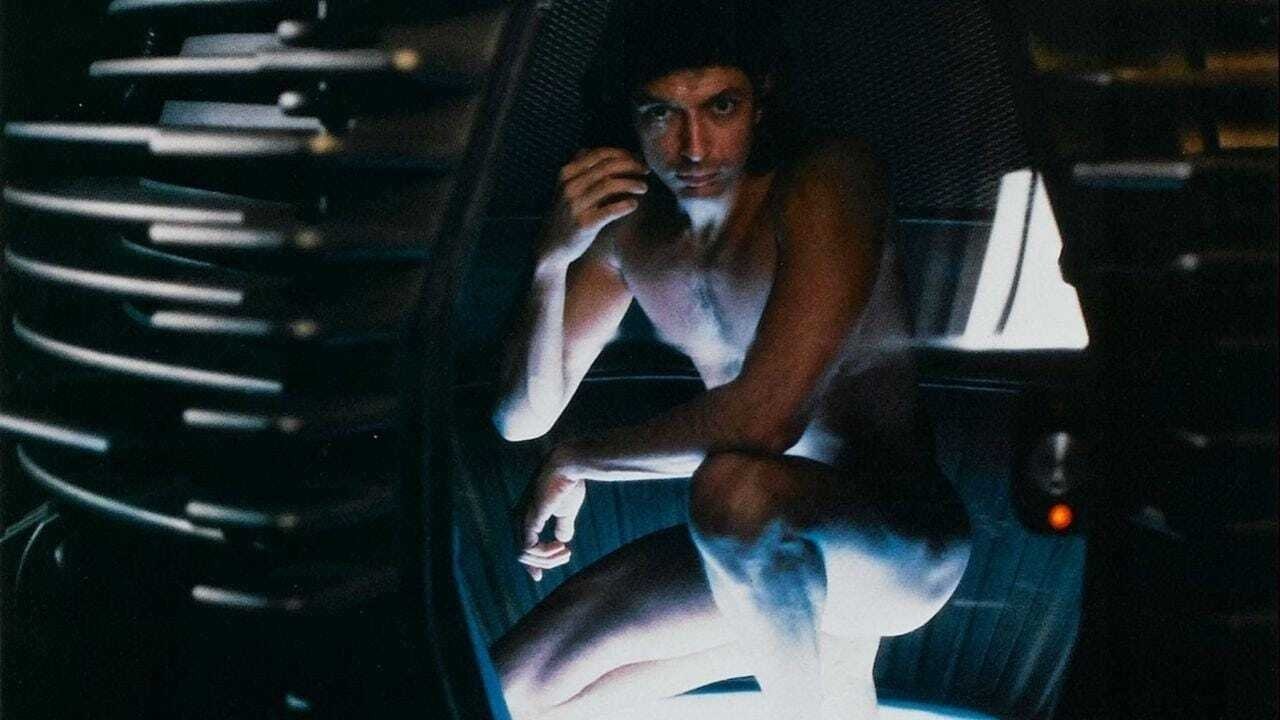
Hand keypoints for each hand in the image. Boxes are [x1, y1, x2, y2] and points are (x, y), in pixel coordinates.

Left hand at [517, 457, 585, 581]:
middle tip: (566, 555)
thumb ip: (563, 526)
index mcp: (525, 516)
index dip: (532, 563)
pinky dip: (544, 554)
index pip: (521, 546)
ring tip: (565, 552)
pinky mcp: (528, 519)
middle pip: (522, 554)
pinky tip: (560, 548)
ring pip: (524, 555)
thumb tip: (563, 540)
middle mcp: (518, 518)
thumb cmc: (569, 484)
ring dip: (547, 559)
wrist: (569, 466)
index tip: (539, 577)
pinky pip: (528, 548)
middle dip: (544, 562)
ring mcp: (521, 519)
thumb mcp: (567, 511)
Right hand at [540, 148, 647, 266]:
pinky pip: (610, 210)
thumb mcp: (569, 188)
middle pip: (607, 167)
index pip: (600, 155)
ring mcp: (575, 205)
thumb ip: (584, 170)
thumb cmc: (568, 214)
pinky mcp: (583, 224)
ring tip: (644, 187)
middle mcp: (569, 186)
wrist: (551, 246)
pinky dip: (625, 205)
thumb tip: (606, 152)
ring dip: (632, 183)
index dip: (623, 154)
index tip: (638, 159)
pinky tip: (634, 205)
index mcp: (567, 173)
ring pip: (610, 186)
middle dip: (631, 165)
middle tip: (646, 170)